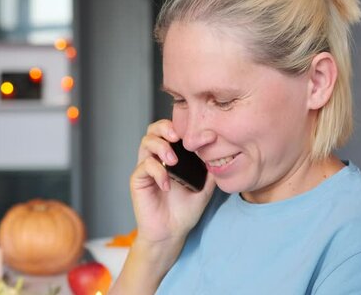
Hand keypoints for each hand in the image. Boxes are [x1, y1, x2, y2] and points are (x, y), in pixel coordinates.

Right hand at [130, 119, 215, 245]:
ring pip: (146, 142)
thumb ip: (210, 171)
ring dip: (161, 147)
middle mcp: (158, 158)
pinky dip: (157, 172)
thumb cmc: (184, 211)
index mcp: (172, 156)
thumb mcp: (204, 188)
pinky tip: (167, 185)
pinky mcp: (138, 180)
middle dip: (165, 128)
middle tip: (178, 137)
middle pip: (154, 129)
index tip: (207, 136)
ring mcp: (146, 168)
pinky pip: (144, 166)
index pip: (174, 131)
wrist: (171, 233)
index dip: (187, 128)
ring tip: (173, 161)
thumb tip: (222, 154)